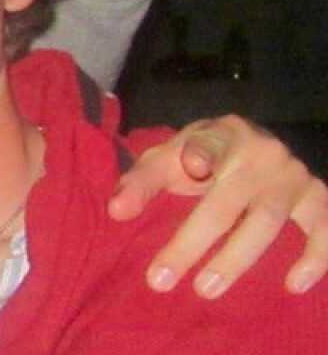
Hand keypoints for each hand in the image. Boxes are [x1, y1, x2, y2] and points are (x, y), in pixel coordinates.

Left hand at [110, 115, 327, 296]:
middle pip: (224, 202)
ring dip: (235, 260)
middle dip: (190, 243)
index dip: (201, 154)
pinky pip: (324, 228)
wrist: (254, 148)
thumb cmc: (203, 156)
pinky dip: (314, 258)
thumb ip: (141, 181)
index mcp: (221, 134)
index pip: (206, 144)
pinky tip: (292, 284)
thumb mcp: (169, 159)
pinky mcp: (318, 198)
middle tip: (160, 279)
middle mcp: (261, 151)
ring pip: (266, 222)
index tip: (193, 167)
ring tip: (205, 289)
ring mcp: (292, 176)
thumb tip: (116, 211)